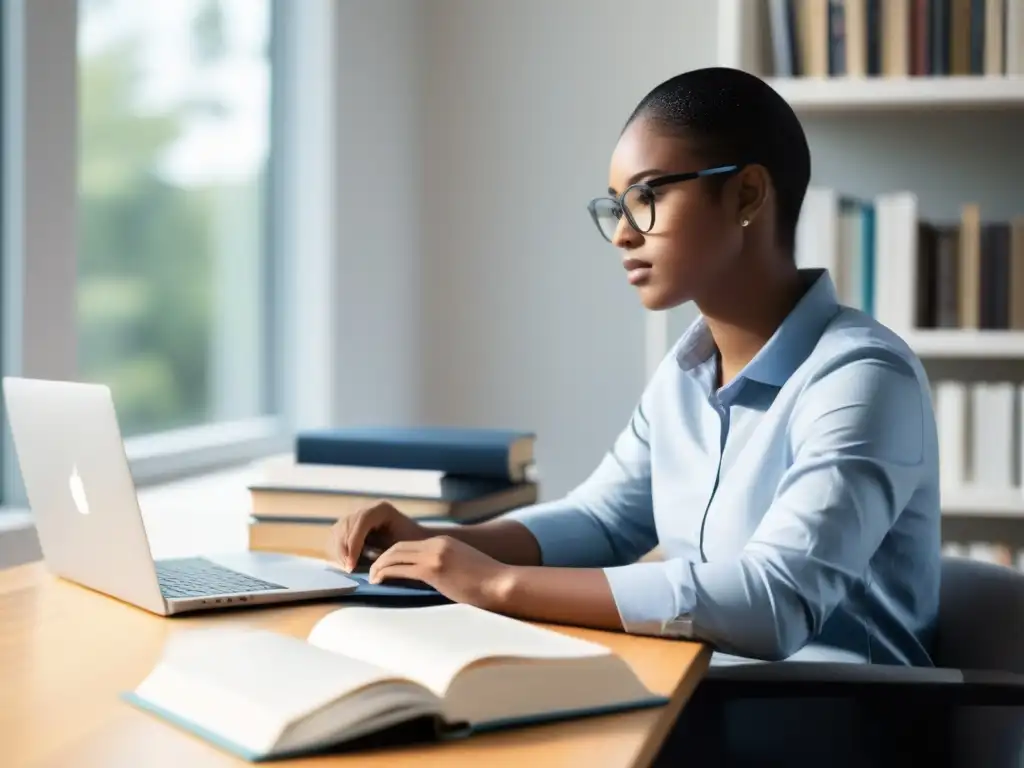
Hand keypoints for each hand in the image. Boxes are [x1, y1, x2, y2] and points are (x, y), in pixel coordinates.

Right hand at [327, 501, 429, 570]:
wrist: (417, 541)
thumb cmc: (412, 544)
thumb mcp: (401, 547)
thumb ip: (382, 552)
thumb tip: (363, 563)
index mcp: (381, 508)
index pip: (361, 521)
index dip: (354, 543)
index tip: (352, 565)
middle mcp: (367, 508)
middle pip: (346, 524)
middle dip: (344, 549)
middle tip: (348, 569)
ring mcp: (358, 514)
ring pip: (338, 529)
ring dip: (339, 550)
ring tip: (347, 567)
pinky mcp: (353, 525)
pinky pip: (338, 535)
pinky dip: (338, 549)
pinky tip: (345, 563)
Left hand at [369, 535, 513, 609]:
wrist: (502, 583)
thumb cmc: (488, 584)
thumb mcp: (464, 569)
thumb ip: (446, 570)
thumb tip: (435, 582)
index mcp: (444, 543)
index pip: (409, 545)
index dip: (392, 555)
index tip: (382, 567)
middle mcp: (437, 544)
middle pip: (398, 547)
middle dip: (381, 558)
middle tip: (371, 573)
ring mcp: (435, 555)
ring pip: (395, 555)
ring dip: (379, 566)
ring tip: (371, 578)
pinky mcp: (434, 570)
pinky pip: (401, 568)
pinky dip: (385, 573)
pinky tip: (379, 581)